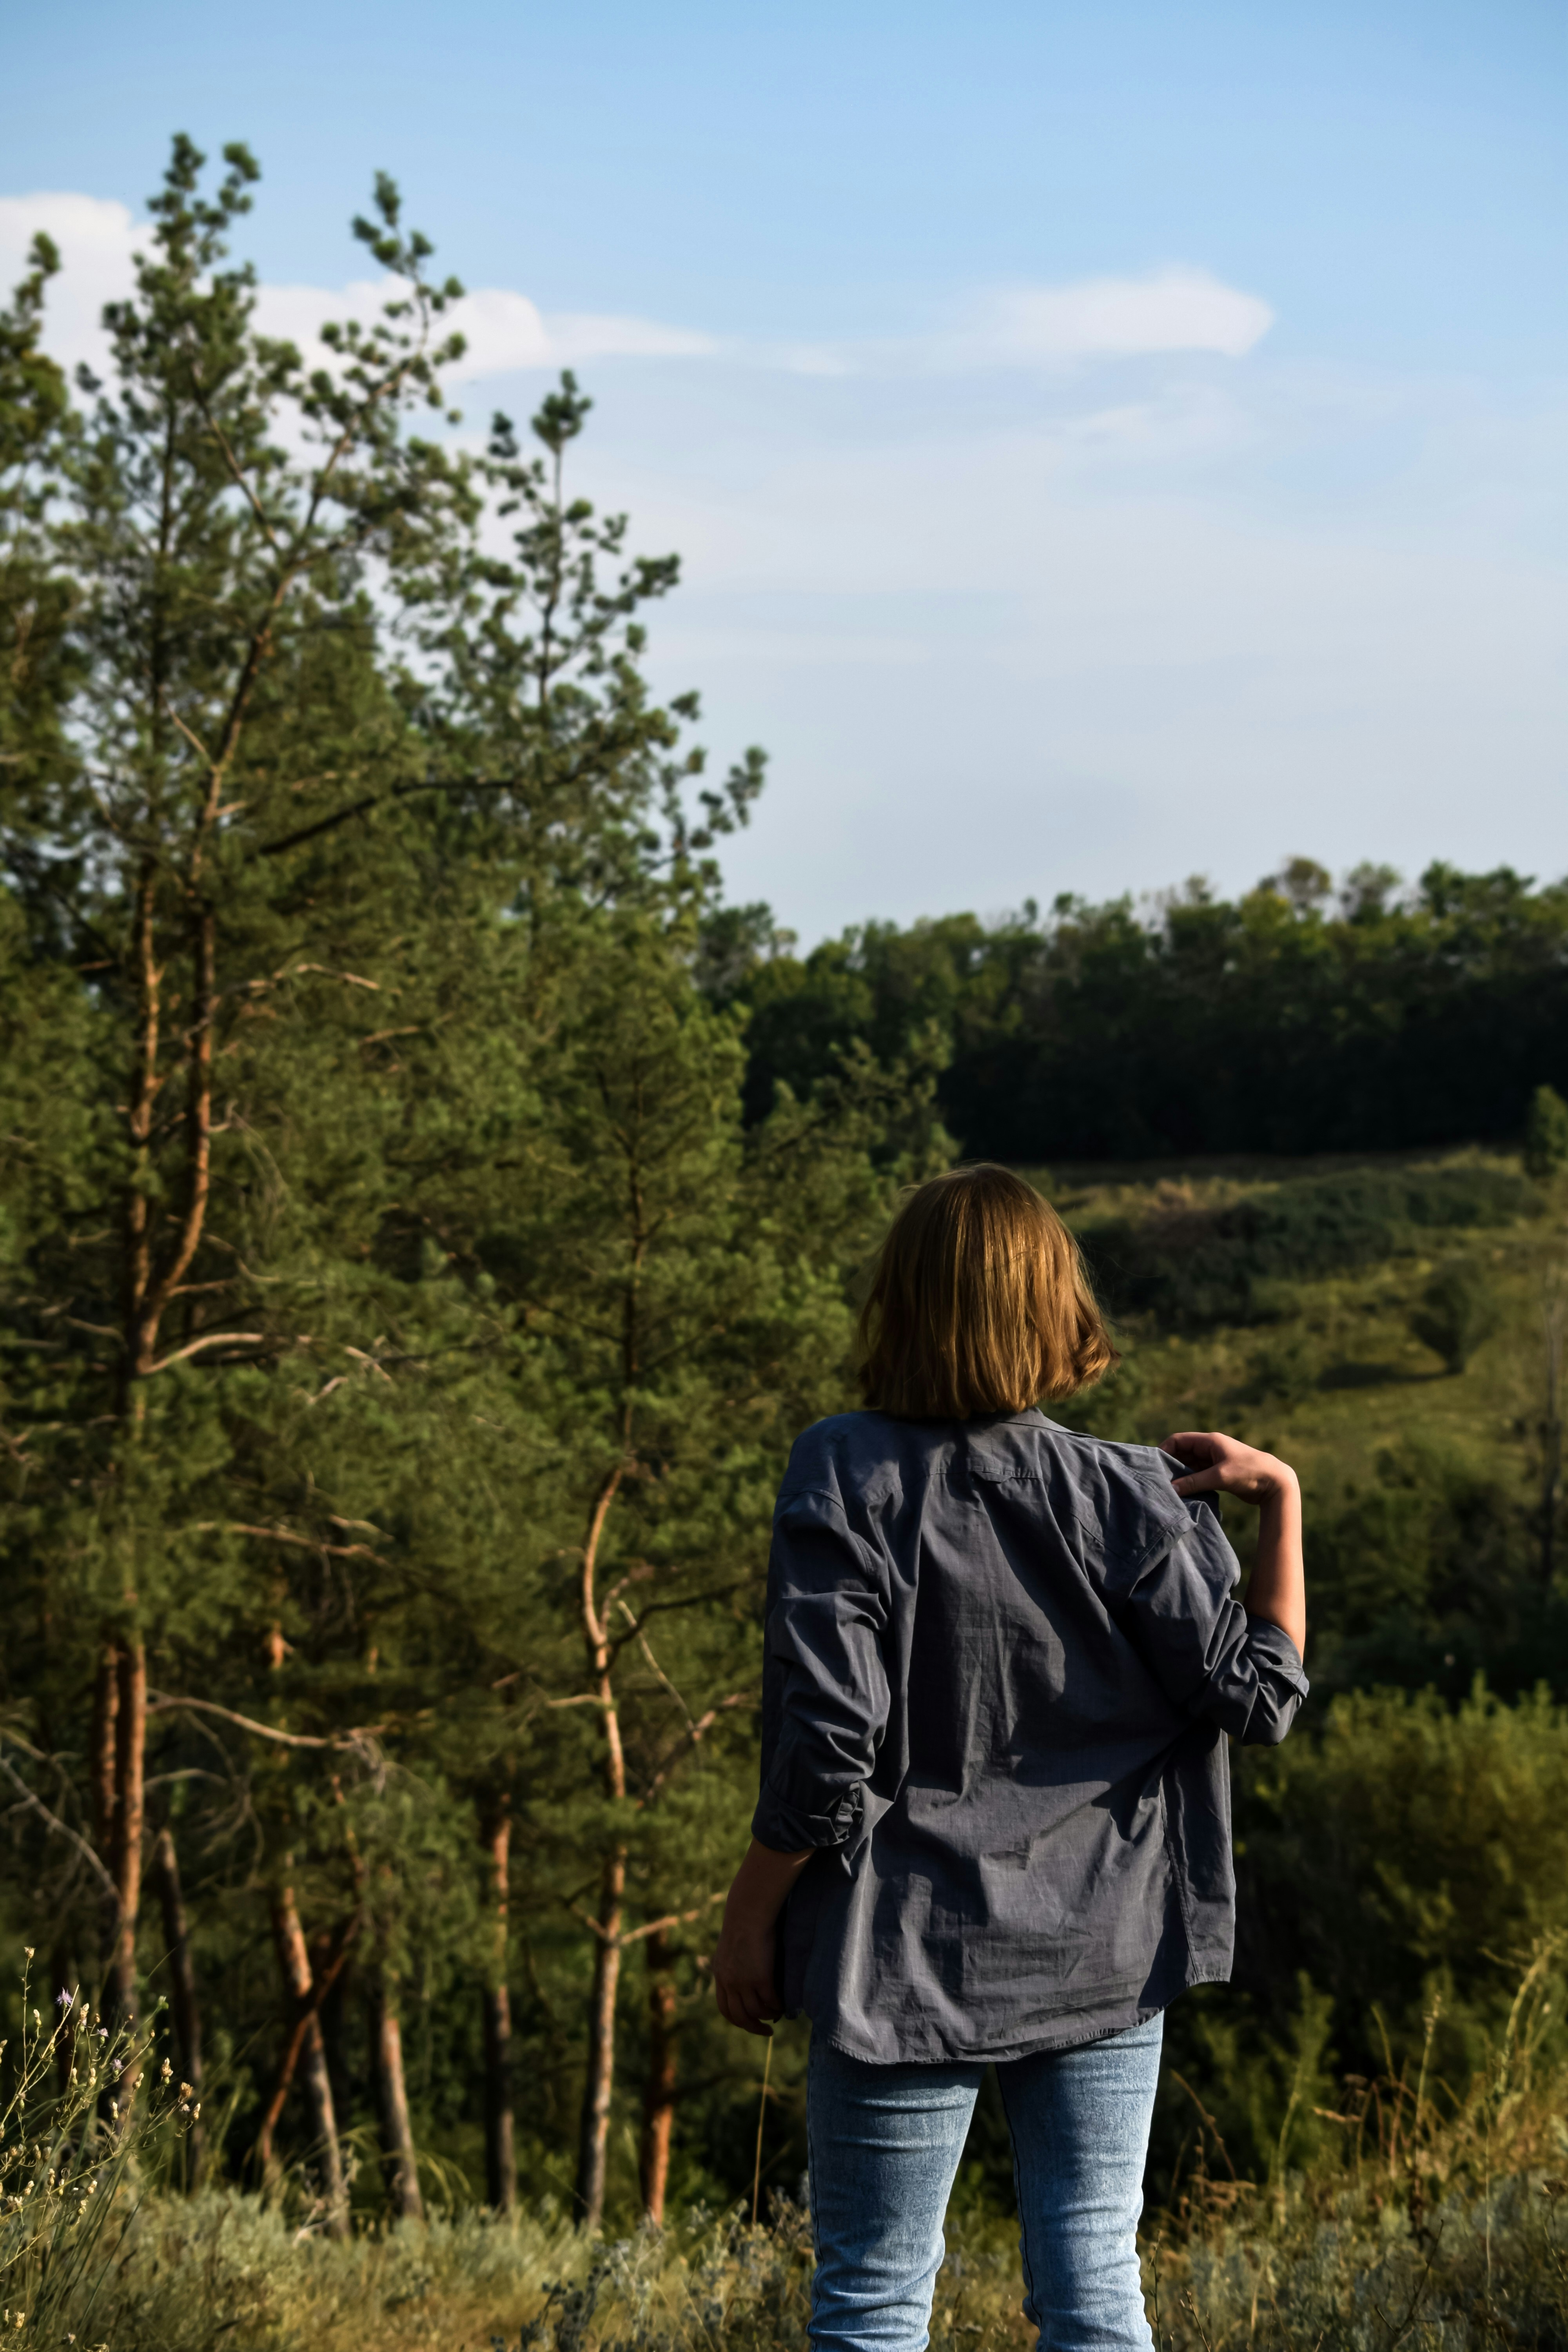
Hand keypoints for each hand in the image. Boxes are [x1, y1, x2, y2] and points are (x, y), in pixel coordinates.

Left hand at [711, 1838, 812, 2037]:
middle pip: (739, 2016)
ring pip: (756, 2012)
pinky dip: (778, 2006)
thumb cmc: (745, 1922)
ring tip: (779, 2013)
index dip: (737, 2020)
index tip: (749, 2023)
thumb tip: (747, 1972)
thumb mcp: (732, 1946)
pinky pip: (771, 2002)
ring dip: (769, 2016)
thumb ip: (736, 1963)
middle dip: (753, 2027)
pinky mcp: (760, 1979)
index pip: (725, 2009)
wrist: (748, 1911)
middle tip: (767, 2030)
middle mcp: (729, 1983)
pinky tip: (785, 2004)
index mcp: (721, 1975)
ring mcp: (744, 1983)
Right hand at [1161, 1429, 1298, 1509]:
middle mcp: (1211, 1448)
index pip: (1179, 1440)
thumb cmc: (1249, 1473)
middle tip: (1160, 1480)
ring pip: (1190, 1466)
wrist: (1276, 1482)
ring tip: (1171, 1489)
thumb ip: (1194, 1482)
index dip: (1165, 1450)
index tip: (1155, 1466)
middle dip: (1171, 1466)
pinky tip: (1185, 1493)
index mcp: (1210, 1441)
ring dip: (1181, 1476)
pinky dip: (1191, 1482)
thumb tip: (1171, 1488)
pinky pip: (1199, 1475)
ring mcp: (1215, 1461)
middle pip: (1183, 1453)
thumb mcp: (1220, 1477)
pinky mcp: (1220, 1473)